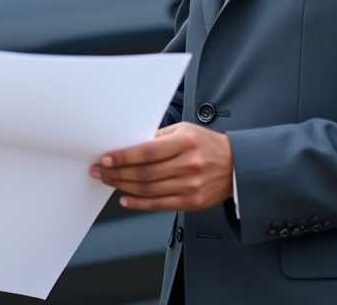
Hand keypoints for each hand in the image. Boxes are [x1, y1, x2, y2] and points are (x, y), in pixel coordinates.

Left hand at [90, 122, 232, 210]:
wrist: (236, 165)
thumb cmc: (207, 144)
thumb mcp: (185, 131)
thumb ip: (159, 138)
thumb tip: (129, 144)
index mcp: (185, 142)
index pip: (147, 151)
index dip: (124, 156)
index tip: (106, 157)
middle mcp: (188, 164)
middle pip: (145, 172)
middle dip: (117, 172)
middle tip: (100, 170)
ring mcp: (190, 185)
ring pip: (149, 189)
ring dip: (123, 186)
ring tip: (108, 181)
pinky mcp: (192, 202)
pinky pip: (159, 205)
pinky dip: (139, 203)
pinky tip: (125, 198)